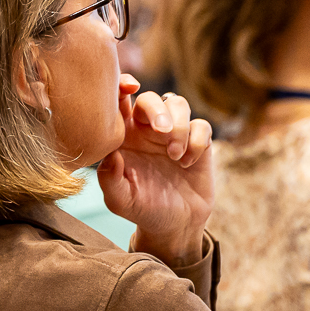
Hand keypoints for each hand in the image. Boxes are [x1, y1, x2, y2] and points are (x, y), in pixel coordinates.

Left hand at [98, 75, 212, 268]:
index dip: (122, 85)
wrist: (175, 225)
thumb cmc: (142, 210)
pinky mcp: (198, 142)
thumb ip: (109, 178)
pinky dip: (196, 142)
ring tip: (174, 156)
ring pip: (178, 104)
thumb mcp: (120, 200)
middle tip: (163, 133)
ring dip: (179, 126)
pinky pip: (201, 125)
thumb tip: (110, 154)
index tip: (131, 87)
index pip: (120, 101)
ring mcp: (174, 134)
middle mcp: (147, 130)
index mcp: (124, 136)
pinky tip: (187, 163)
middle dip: (158, 110)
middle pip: (151, 98)